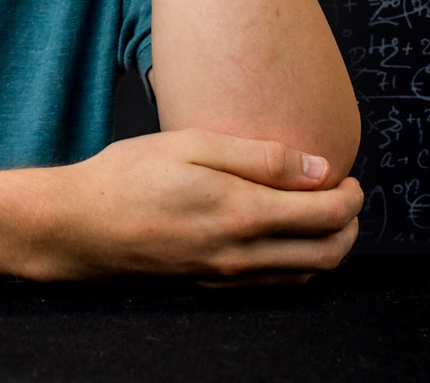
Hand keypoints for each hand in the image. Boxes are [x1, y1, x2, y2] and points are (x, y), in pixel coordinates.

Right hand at [27, 129, 362, 285]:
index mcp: (242, 213)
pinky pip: (273, 284)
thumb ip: (261, 157)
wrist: (78, 225)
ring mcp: (226, 276)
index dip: (351, 196)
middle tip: (344, 195)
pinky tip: (282, 237)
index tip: (348, 176)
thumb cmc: (129, 175)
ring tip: (318, 212)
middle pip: (328, 254)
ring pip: (305, 274)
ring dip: (327, 247)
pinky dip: (296, 263)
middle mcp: (241, 254)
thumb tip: (320, 167)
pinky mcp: (211, 285)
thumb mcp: (193, 144)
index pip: (327, 216)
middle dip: (350, 226)